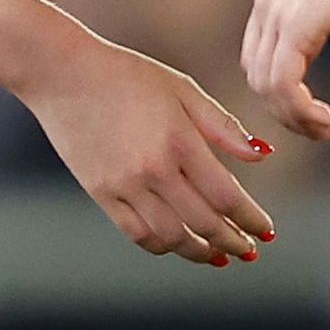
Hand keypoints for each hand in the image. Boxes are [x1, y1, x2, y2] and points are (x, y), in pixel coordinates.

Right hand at [16, 32, 279, 266]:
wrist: (62, 73)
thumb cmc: (127, 74)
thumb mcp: (182, 89)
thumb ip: (223, 126)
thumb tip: (263, 155)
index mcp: (179, 141)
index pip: (227, 196)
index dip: (250, 219)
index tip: (266, 230)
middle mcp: (153, 169)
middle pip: (204, 223)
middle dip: (233, 242)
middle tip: (250, 250)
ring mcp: (124, 185)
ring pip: (171, 237)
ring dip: (200, 253)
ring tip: (218, 256)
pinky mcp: (100, 193)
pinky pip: (137, 233)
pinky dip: (162, 245)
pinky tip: (177, 244)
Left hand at [245, 0, 329, 142]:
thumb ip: (315, 15)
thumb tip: (319, 32)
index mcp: (269, 1)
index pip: (255, 63)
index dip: (277, 95)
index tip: (309, 111)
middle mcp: (266, 9)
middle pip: (258, 81)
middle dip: (287, 115)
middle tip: (320, 131)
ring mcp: (278, 16)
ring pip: (268, 89)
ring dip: (296, 119)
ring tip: (325, 130)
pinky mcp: (298, 25)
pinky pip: (284, 83)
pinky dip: (300, 110)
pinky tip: (324, 117)